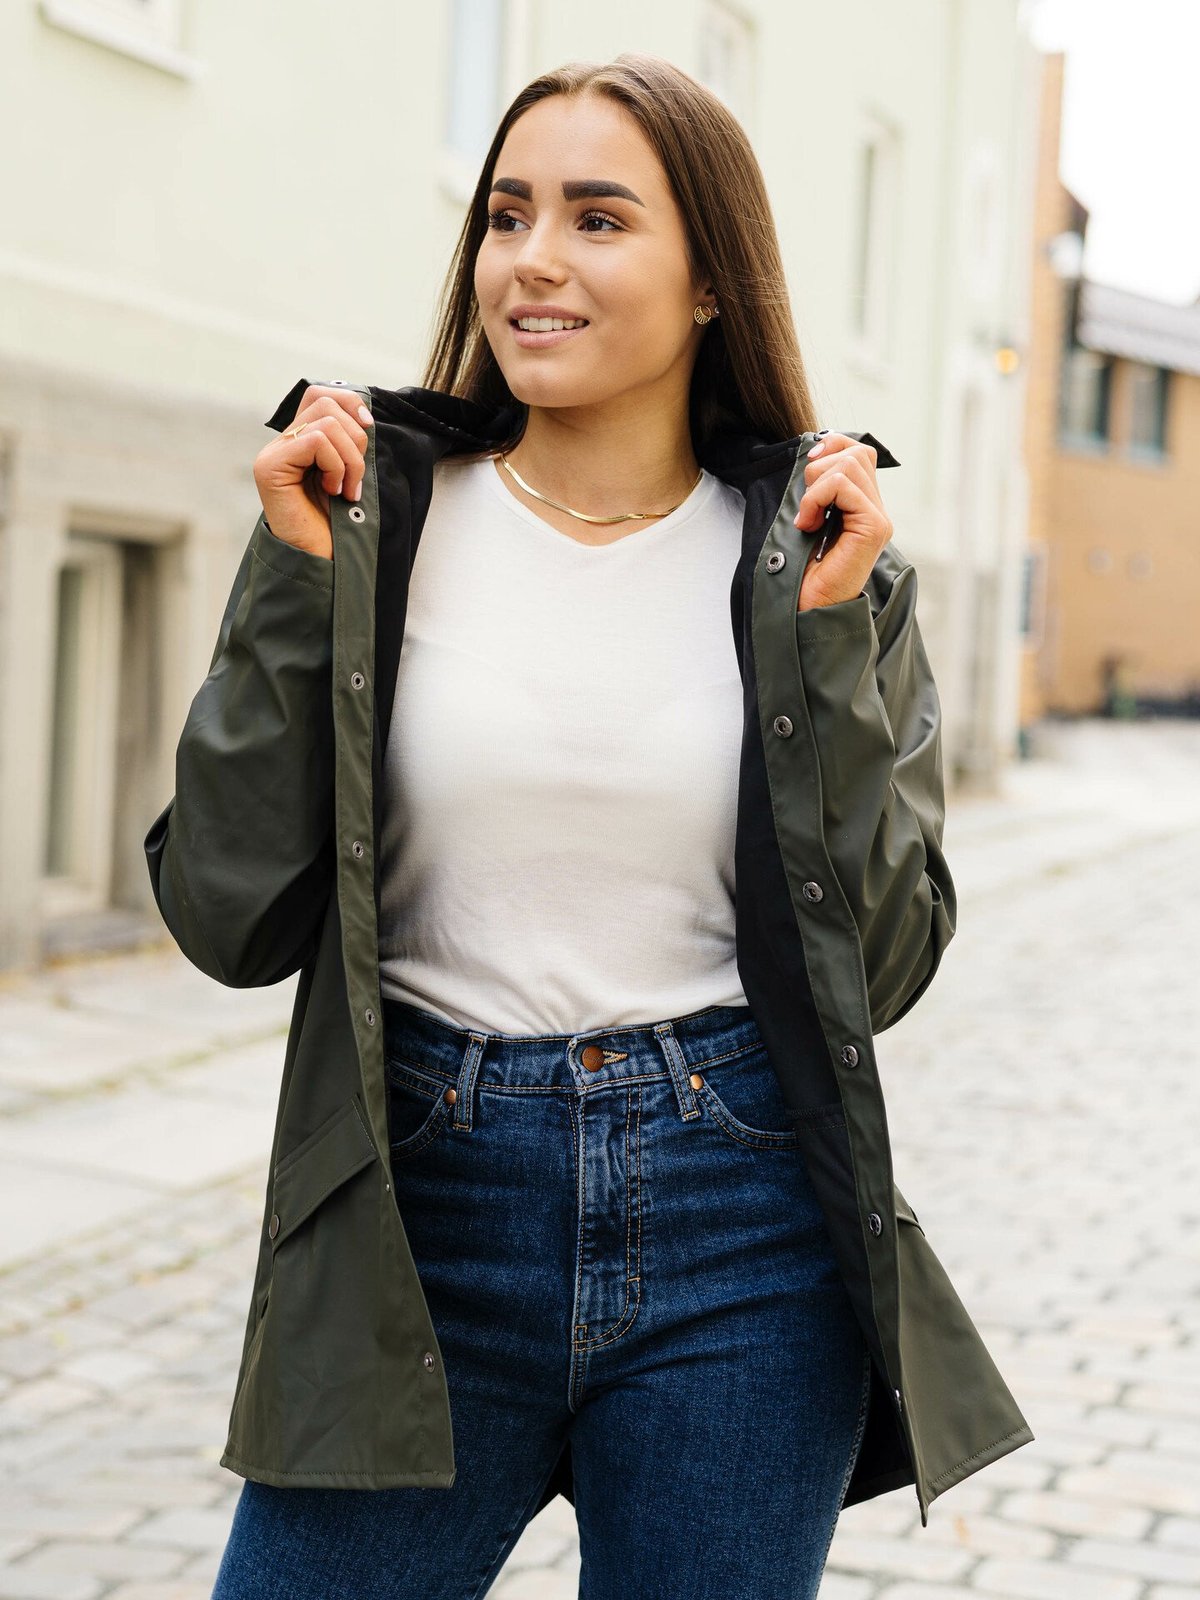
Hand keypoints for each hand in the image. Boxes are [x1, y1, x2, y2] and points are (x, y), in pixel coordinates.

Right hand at [252, 385, 373, 561]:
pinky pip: (316, 442)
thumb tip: (366, 415)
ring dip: (350, 460)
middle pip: (326, 404)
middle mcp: (281, 443)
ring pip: (327, 423)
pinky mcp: (270, 467)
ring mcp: (273, 453)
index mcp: (299, 441)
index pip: (320, 395)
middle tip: (355, 477)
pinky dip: (336, 466)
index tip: (369, 428)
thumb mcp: (351, 472)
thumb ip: (349, 442)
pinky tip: (333, 491)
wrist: (325, 559)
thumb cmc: (340, 522)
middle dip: (356, 440)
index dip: (350, 403)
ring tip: (345, 489)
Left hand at [793, 433, 892, 610]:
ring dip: (816, 486)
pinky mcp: (873, 527)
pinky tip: (808, 524)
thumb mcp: (807, 517)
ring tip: (806, 519)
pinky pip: (843, 486)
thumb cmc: (801, 571)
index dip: (833, 446)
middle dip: (820, 468)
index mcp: (863, 506)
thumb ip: (816, 490)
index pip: (859, 452)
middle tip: (805, 504)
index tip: (808, 463)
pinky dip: (817, 498)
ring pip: (850, 464)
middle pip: (857, 453)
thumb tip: (812, 455)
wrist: (806, 608)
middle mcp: (876, 510)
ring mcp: (878, 518)